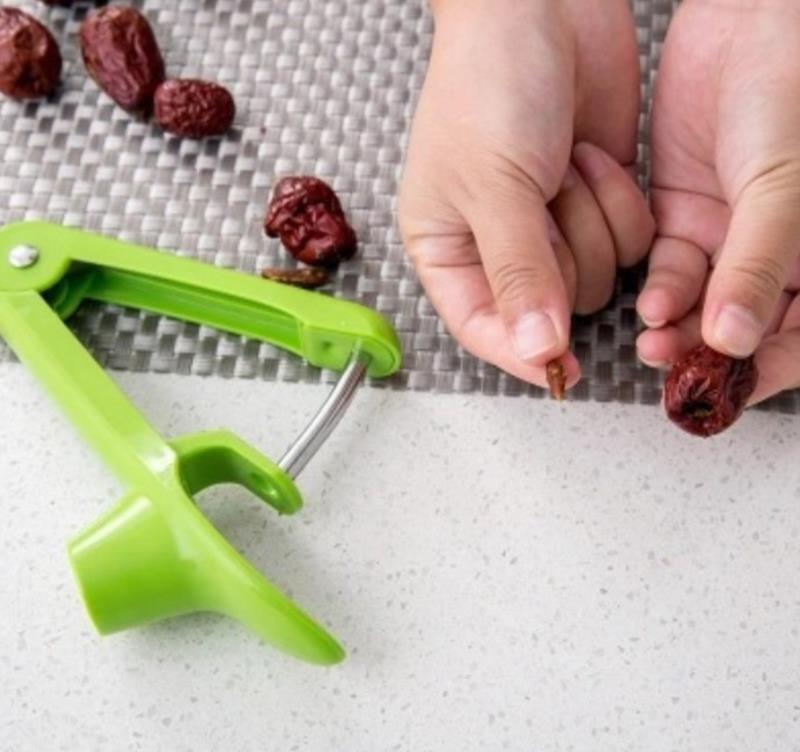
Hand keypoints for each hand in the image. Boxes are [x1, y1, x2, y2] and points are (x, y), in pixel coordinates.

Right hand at [398, 0, 653, 388]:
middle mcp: (499, 249)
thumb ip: (518, 273)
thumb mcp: (494, 186)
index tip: (561, 370)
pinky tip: (591, 157)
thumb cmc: (487, 84)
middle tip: (546, 197)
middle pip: (550, 309)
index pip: (482, 329)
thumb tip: (537, 348)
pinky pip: (632, 245)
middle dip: (562, 252)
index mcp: (447, 250)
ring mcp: (552, 229)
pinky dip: (621, 203)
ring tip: (564, 163)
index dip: (520, 355)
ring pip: (596, 281)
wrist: (543, 4)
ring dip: (592, 220)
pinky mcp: (598, 206)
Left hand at [637, 0, 799, 404]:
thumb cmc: (793, 91)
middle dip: (707, 353)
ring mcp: (731, 235)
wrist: (750, 20)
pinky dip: (660, 289)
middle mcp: (776, 253)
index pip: (797, 337)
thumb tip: (735, 343)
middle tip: (674, 366)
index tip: (725, 390)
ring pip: (701, 302)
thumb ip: (759, 267)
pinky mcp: (688, 212)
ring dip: (677, 328)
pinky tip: (649, 301)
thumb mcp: (784, 189)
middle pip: (742, 327)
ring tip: (653, 341)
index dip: (765, 370)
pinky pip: (671, 266)